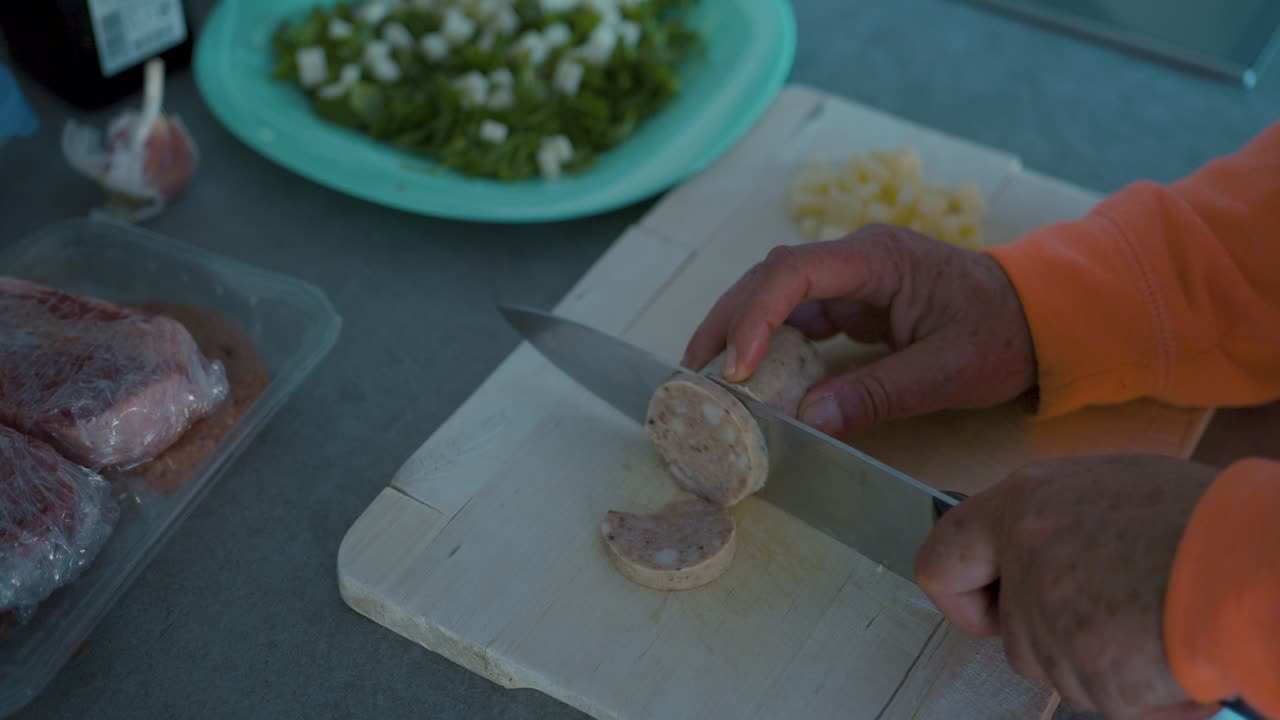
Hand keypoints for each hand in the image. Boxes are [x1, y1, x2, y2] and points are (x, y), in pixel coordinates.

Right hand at [681, 225, 1035, 434]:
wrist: (1040, 317)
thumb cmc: (1005, 334)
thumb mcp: (950, 372)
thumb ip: (880, 394)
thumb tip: (809, 420)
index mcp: (880, 258)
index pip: (795, 274)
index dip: (756, 317)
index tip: (738, 370)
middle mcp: (856, 258)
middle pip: (770, 277)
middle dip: (727, 321)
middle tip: (694, 372)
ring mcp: (851, 279)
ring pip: (774, 294)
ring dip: (738, 330)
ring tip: (707, 376)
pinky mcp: (852, 302)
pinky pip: (796, 317)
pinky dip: (767, 344)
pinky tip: (750, 376)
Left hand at [915, 454, 1219, 719]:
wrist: (1260, 563)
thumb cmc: (1204, 519)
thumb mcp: (1112, 491)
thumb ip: (1057, 526)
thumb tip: (1041, 558)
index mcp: (1025, 503)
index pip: (941, 560)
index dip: (965, 596)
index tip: (992, 609)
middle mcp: (1027, 556)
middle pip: (1015, 637)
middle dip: (1059, 642)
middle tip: (1118, 615)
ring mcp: (1055, 618)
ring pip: (1061, 674)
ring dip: (1104, 667)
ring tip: (1160, 623)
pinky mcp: (1094, 670)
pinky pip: (1109, 702)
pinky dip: (1144, 694)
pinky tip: (1178, 655)